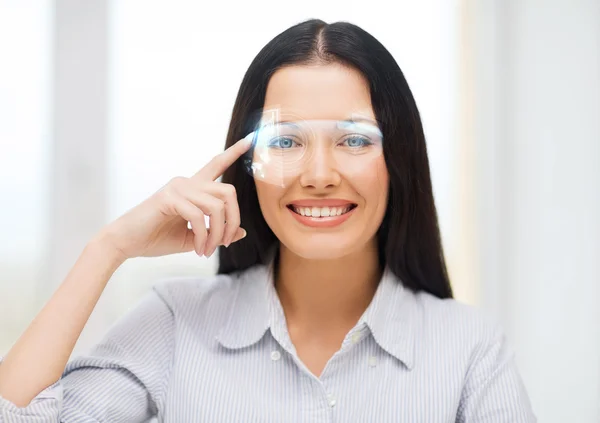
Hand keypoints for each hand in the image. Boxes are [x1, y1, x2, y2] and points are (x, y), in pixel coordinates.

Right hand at [95, 137, 251, 258]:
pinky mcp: (168, 198)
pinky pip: (198, 216)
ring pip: (216, 207)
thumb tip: (242, 231)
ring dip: (217, 234)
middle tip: (225, 243)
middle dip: (233, 220)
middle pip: (229, 191)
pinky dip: (203, 237)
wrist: (126, 243)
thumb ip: (217, 233)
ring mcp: (177, 187)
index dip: (234, 152)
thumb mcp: (196, 238)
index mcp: (193, 188)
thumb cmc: (156, 238)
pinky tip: (198, 248)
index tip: (250, 139)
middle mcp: (187, 182)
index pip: (216, 165)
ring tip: (206, 251)